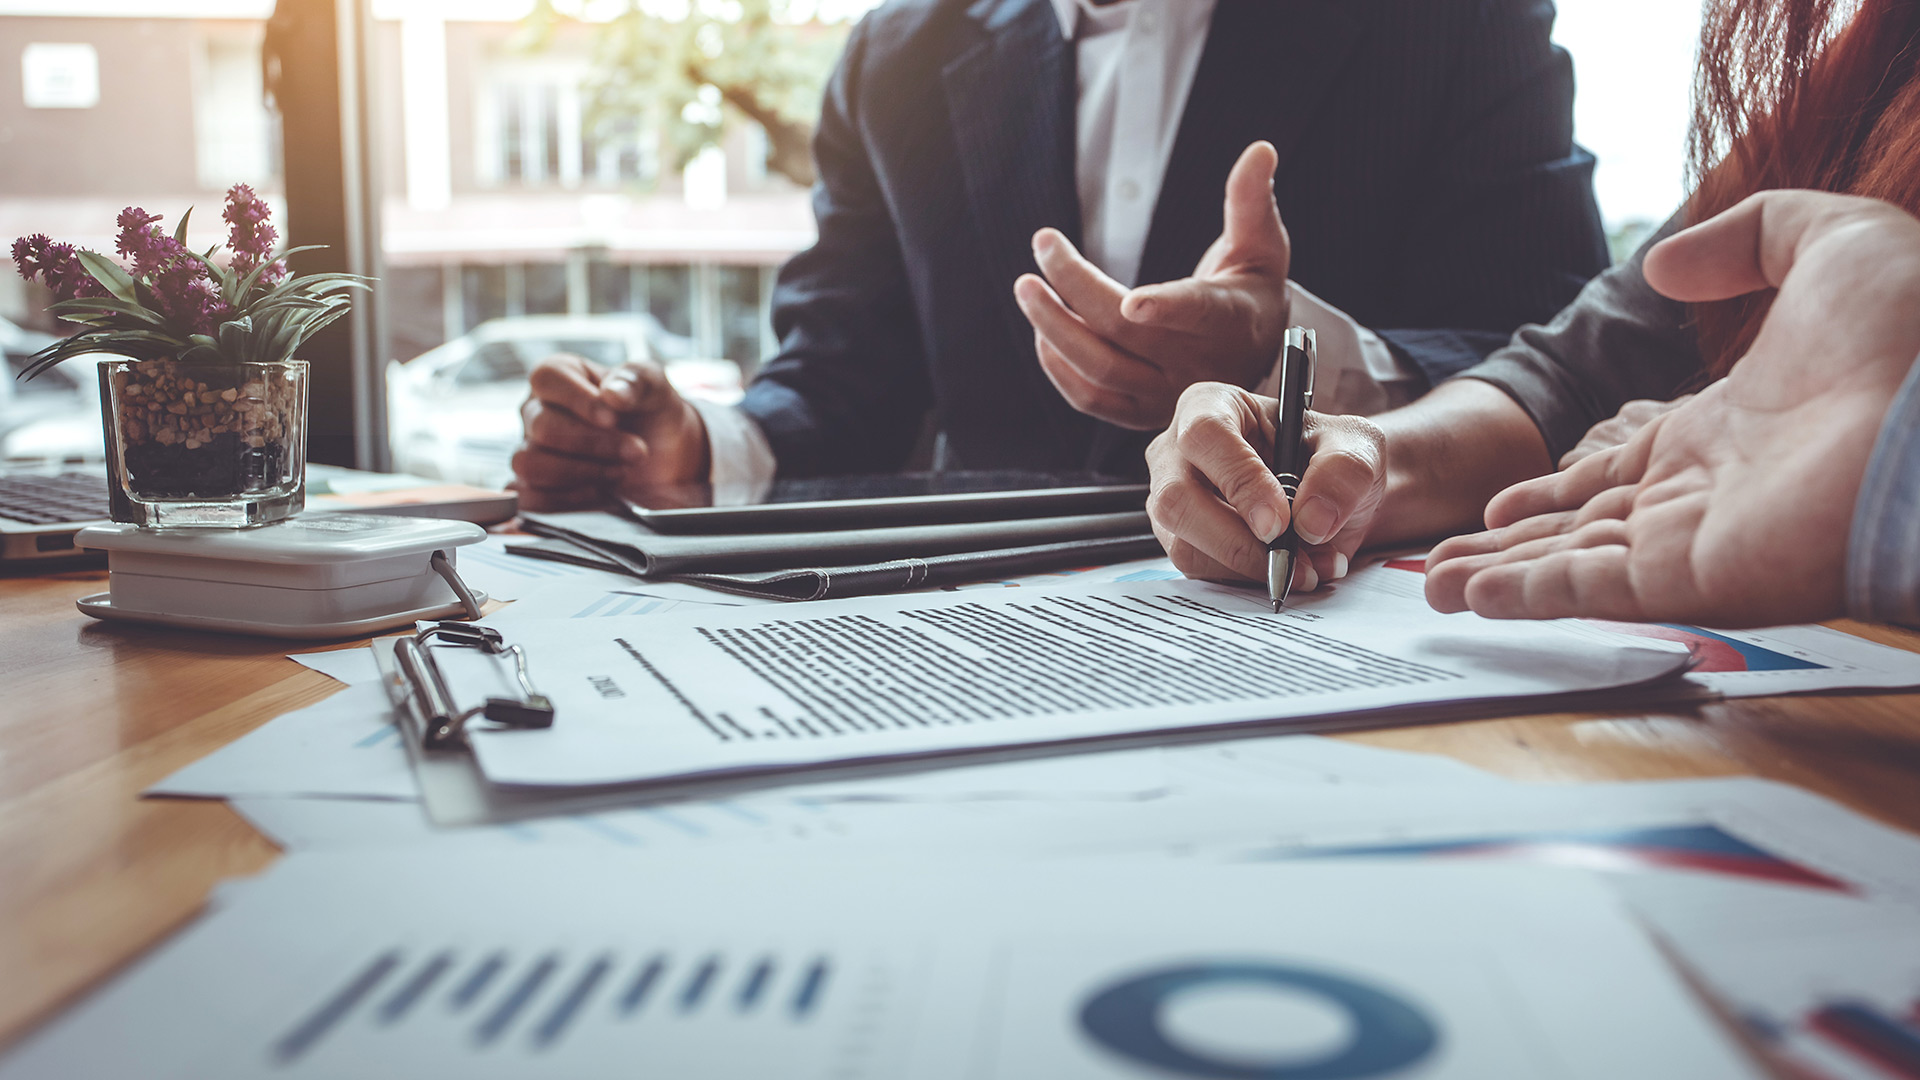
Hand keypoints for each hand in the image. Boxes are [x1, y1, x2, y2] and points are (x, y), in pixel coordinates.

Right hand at [511, 354, 709, 511]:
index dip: (579, 400)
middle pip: (543, 427)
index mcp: (559, 375)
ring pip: (530, 464)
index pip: (547, 378)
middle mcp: (536, 410)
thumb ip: (636, 380)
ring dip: (581, 473)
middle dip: (594, 444)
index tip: (613, 418)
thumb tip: (612, 394)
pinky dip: (569, 499)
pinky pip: (531, 498)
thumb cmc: (651, 413)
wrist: (664, 458)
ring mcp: (530, 450)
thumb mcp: (655, 387)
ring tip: (619, 471)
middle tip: (636, 452)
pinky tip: (601, 492)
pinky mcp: (534, 487)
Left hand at [1014, 141, 1291, 429]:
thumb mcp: (1262, 246)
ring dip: (1054, 328)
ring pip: (1100, 369)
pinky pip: (1090, 400)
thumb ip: (1252, 201)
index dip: (1165, 308)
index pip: (1197, 313)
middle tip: (1044, 245)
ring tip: (1026, 288)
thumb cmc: (1252, 292)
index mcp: (1229, 320)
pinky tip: (1042, 330)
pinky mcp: (1140, 412)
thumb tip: (1259, 150)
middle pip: (1125, 333)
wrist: (1251, 357)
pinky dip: (1058, 366)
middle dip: (1076, 287)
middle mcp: (1197, 365)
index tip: (1132, 301)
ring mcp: (1165, 394)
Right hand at [1145, 381, 1385, 590]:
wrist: (1330, 495)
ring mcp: (1171, 500)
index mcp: (1210, 406)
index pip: (1205, 436)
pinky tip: (1287, 568)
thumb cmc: (1330, 455)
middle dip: (1235, 539)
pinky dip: (1248, 579)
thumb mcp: (1357, 446)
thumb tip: (1310, 522)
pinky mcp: (1181, 540)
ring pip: (1183, 545)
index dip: (1240, 480)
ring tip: (1306, 565)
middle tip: (1288, 558)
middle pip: (1176, 499)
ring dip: (1249, 566)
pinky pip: (1200, 571)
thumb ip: (1343, 471)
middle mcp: (1177, 452)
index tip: (1280, 521)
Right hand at [1426, 191, 1919, 625]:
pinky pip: (1593, 589)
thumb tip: (1661, 265)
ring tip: (1433, 586)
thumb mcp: (1830, 242)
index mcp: (1722, 433)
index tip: (1499, 504)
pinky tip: (1473, 596)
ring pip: (1572, 564)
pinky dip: (1529, 594)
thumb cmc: (1909, 334)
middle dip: (1507, 546)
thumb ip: (1743, 239)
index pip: (1614, 473)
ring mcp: (1695, 542)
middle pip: (1579, 529)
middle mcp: (1700, 497)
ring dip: (1499, 575)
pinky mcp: (1694, 580)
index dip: (1552, 490)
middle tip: (1442, 563)